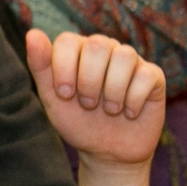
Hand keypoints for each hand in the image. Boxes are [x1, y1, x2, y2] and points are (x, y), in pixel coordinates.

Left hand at [25, 29, 164, 168]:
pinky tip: (129, 113)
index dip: (64, 68)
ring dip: (113, 91)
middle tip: (88, 105)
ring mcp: (130, 61)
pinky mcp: (153, 76)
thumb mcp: (53, 99)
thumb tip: (33, 33)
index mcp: (77, 50)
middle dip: (89, 81)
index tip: (65, 94)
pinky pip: (146, 75)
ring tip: (110, 110)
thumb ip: (41, 66)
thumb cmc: (78, 122)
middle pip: (97, 45)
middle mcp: (105, 49)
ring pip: (125, 56)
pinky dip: (134, 100)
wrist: (108, 152)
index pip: (68, 40)